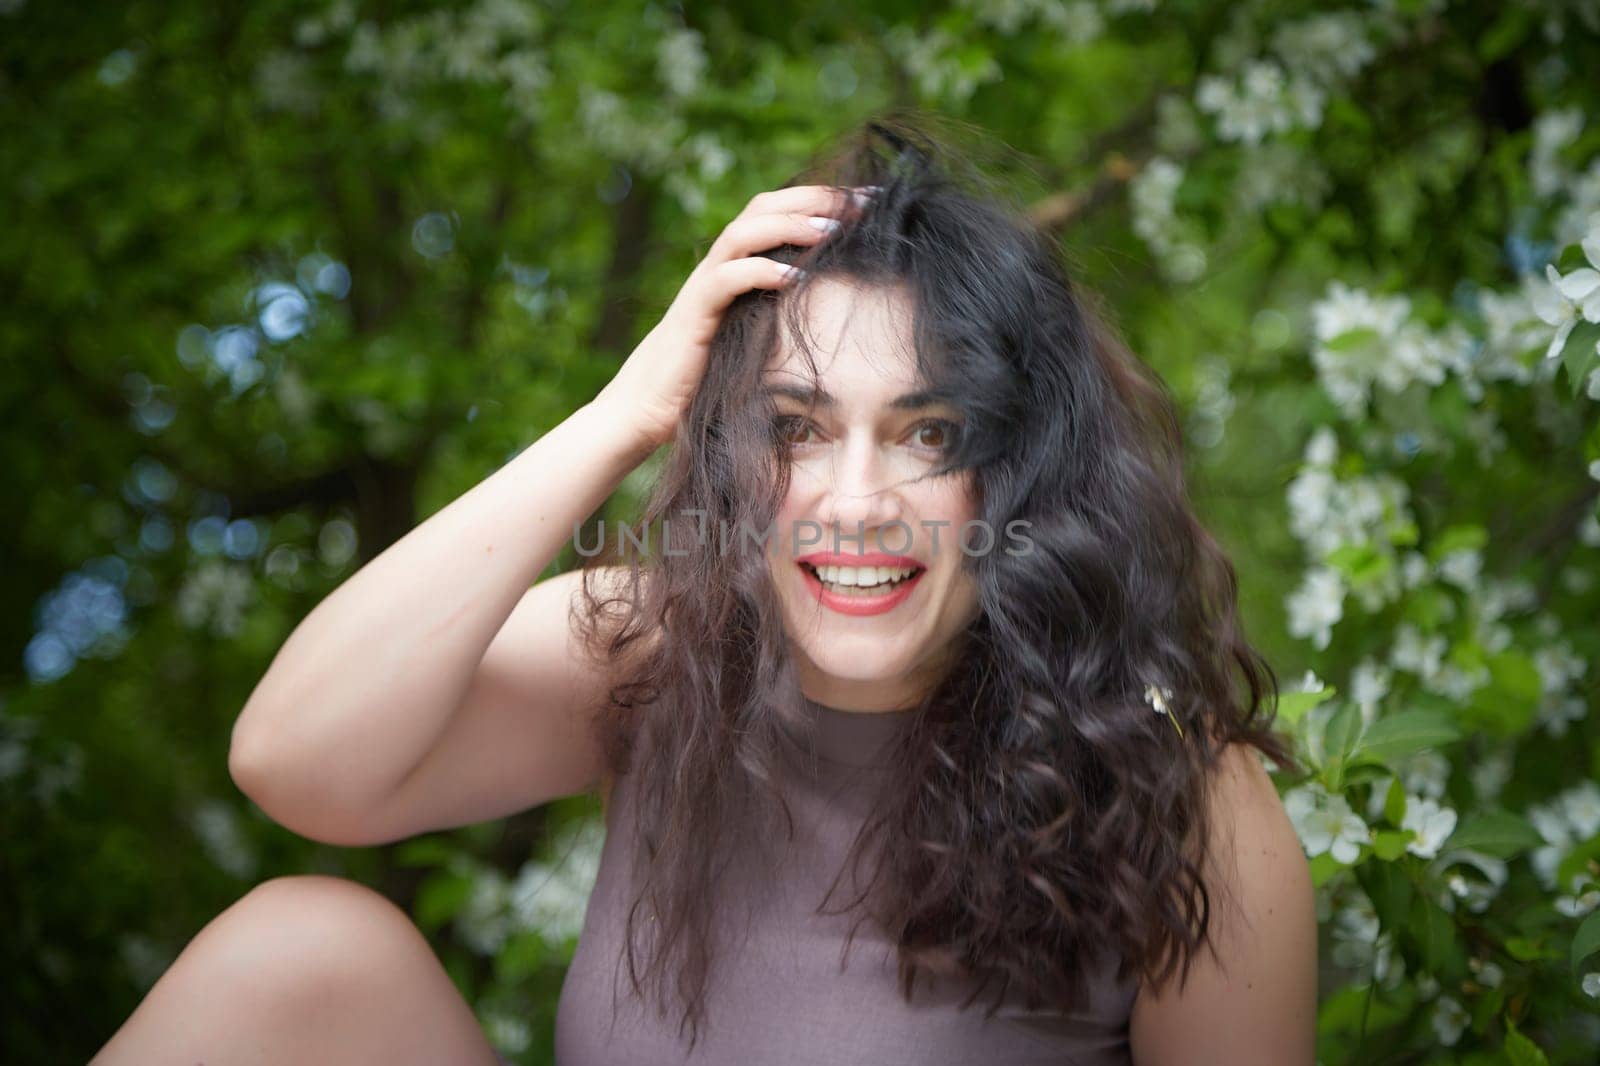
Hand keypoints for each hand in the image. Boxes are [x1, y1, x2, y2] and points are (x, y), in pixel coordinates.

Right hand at [591, 183, 869, 453]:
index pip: (778, 212)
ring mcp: (703, 287)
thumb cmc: (705, 381)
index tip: (869, 201)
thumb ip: (784, 316)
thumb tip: (842, 310)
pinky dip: (760, 271)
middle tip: (861, 202)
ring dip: (790, 226)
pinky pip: (725, 280)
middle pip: (762, 207)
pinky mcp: (693, 315)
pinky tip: (796, 277)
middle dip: (814, 199)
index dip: (821, 200)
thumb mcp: (756, 340)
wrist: (645, 410)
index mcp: (736, 267)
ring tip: (833, 230)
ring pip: (743, 233)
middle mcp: (719, 267)